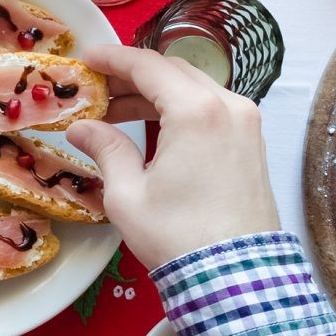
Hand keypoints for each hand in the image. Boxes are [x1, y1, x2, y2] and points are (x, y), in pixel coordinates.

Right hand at [64, 44, 280, 268]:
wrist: (235, 277)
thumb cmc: (178, 235)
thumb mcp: (128, 194)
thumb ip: (106, 149)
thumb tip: (82, 128)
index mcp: (196, 111)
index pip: (148, 65)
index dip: (112, 58)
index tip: (85, 59)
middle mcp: (229, 106)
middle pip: (174, 72)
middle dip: (133, 76)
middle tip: (98, 90)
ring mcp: (247, 123)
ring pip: (195, 89)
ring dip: (157, 94)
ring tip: (118, 115)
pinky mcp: (252, 143)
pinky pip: (212, 109)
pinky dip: (181, 110)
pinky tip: (154, 131)